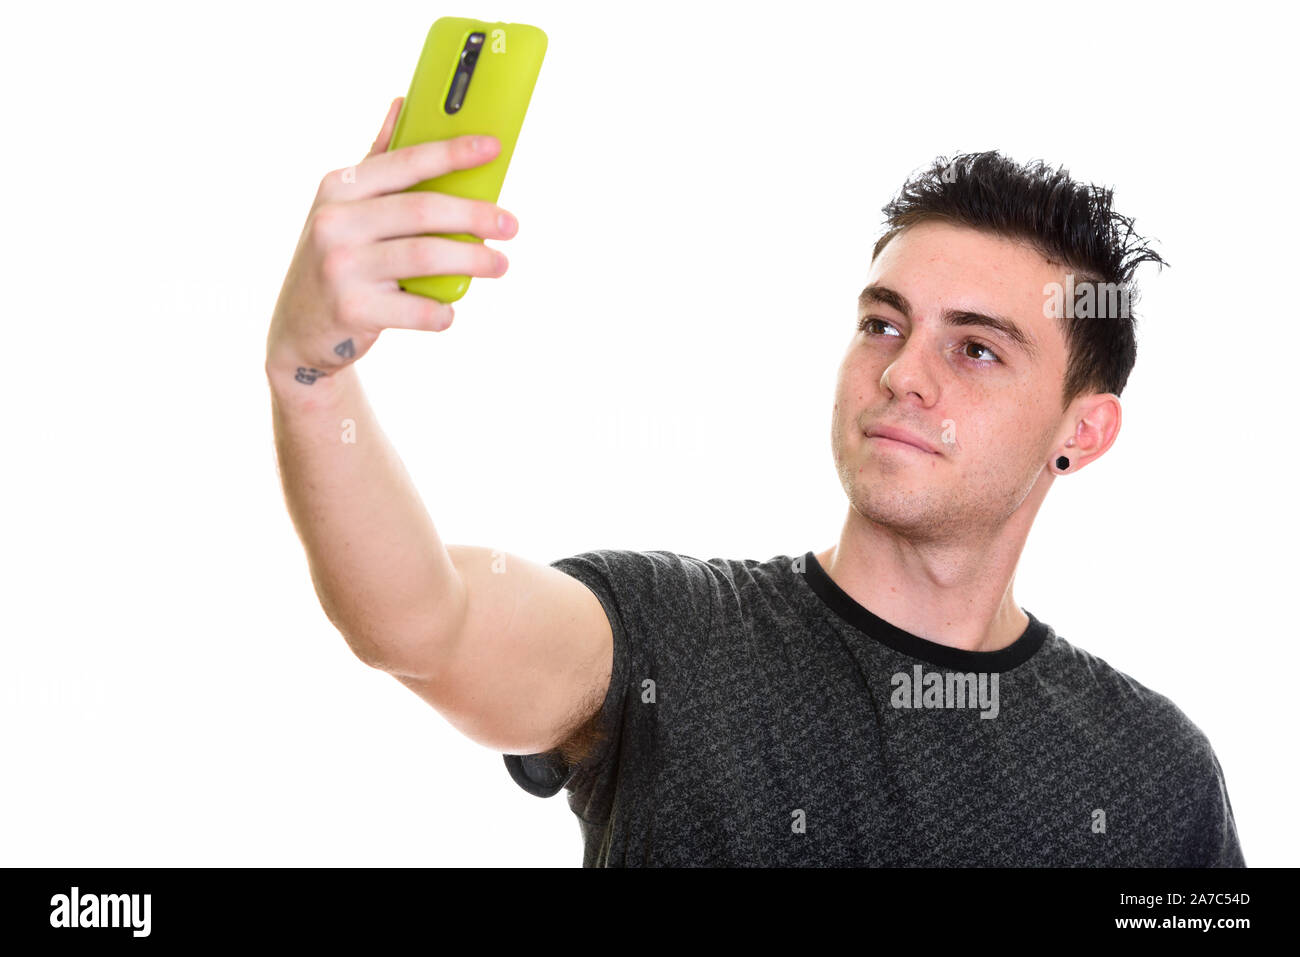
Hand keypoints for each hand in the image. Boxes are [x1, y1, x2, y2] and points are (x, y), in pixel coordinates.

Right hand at [265, 97, 518, 387]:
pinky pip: (417, 308)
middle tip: (510, 224)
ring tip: (500, 264)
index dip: (453, 152)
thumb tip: (403, 103)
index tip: (494, 148)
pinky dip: (442, 311)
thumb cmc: (338, 259)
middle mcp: (335, 222)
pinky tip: (449, 310)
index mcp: (339, 188)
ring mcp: (341, 266)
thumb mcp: (345, 207)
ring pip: (425, 256)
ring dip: (472, 260)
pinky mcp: (352, 309)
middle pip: (423, 210)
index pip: (405, 161)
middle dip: (476, 215)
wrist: (299, 330)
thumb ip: (377, 161)